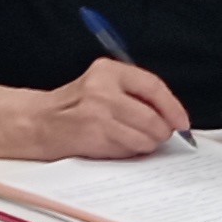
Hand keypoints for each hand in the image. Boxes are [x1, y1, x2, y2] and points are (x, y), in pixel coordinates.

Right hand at [26, 56, 190, 158]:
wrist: (40, 122)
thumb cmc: (75, 106)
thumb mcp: (102, 84)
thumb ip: (134, 92)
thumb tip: (171, 113)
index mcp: (108, 70)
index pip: (153, 86)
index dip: (173, 107)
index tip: (182, 121)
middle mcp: (102, 90)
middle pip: (152, 117)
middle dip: (162, 131)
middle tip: (162, 135)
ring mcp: (97, 115)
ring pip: (143, 137)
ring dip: (148, 144)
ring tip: (139, 140)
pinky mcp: (94, 138)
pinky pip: (128, 149)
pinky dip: (131, 151)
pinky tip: (121, 145)